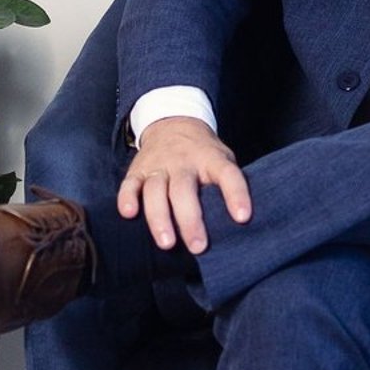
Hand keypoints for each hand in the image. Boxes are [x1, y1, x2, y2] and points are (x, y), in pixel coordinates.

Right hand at [117, 116, 252, 255]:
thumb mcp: (222, 159)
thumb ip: (226, 185)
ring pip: (155, 191)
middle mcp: (183, 162)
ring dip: (160, 218)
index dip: (236, 195)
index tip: (242, 218)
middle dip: (190, 220)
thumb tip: (236, 224)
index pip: (227, 175)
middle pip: (184, 190)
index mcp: (211, 159)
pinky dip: (127, 198)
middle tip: (198, 247)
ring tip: (167, 243)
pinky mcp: (137, 170)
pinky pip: (129, 184)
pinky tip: (129, 214)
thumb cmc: (203, 153)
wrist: (173, 123)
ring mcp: (158, 165)